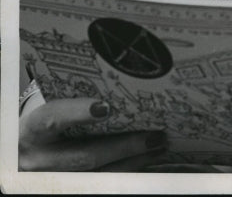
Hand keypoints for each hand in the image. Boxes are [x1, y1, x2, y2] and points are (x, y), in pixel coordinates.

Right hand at [19, 96, 167, 171]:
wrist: (23, 152)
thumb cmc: (43, 125)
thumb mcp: (48, 112)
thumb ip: (73, 105)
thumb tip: (116, 93)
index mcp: (32, 130)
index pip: (52, 119)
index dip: (77, 113)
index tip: (105, 107)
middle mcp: (40, 160)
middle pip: (84, 156)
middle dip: (123, 146)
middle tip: (154, 135)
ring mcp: (53, 179)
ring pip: (97, 175)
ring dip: (132, 161)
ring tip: (158, 145)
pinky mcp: (69, 188)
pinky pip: (101, 184)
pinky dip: (125, 170)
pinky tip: (145, 160)